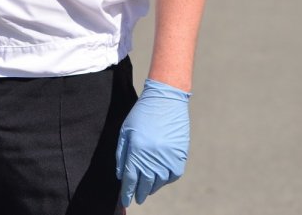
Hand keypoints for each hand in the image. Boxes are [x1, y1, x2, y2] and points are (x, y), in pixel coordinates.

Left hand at [115, 78, 190, 206]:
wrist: (166, 100)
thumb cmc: (141, 114)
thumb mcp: (125, 131)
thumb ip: (121, 154)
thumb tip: (120, 176)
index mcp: (136, 151)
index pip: (130, 180)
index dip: (127, 192)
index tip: (126, 201)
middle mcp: (152, 158)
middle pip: (145, 184)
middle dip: (140, 193)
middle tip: (137, 198)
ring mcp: (168, 158)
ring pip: (159, 182)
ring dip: (152, 187)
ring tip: (147, 189)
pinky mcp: (180, 156)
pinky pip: (173, 175)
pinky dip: (166, 180)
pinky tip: (161, 178)